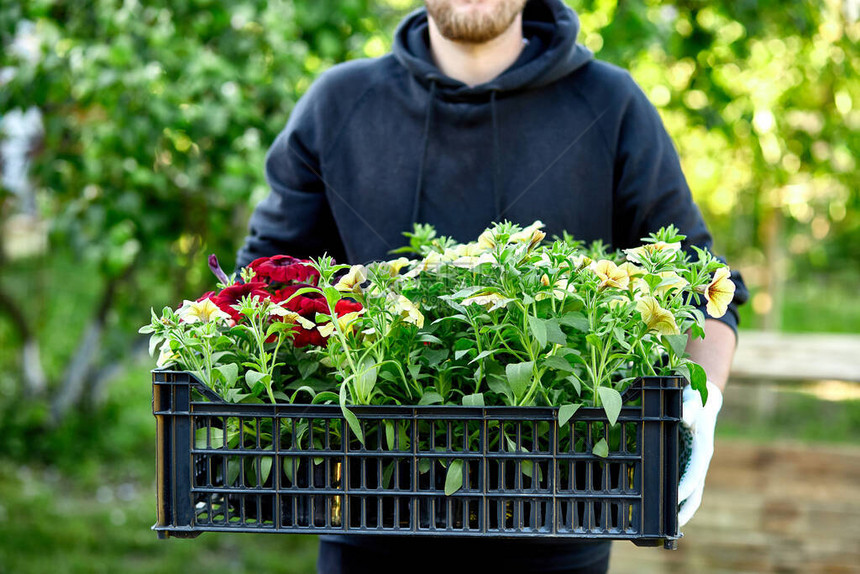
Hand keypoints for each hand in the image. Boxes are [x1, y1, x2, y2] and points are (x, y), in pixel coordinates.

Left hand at [678, 380, 722, 526]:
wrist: (704, 396)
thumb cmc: (695, 396)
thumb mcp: (692, 398)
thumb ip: (689, 407)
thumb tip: (683, 416)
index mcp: (702, 449)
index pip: (694, 474)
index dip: (684, 487)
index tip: (673, 499)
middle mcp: (700, 460)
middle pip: (695, 492)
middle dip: (684, 510)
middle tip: (670, 529)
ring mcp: (694, 463)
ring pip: (690, 492)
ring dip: (680, 509)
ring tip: (664, 527)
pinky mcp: (688, 462)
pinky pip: (682, 483)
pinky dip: (675, 496)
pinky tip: (662, 505)